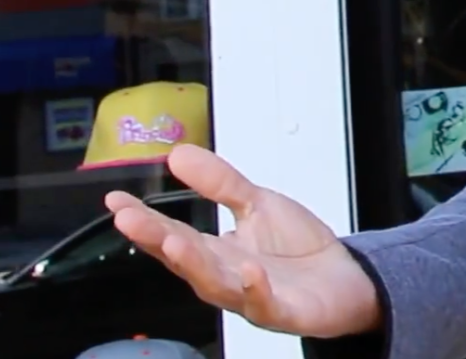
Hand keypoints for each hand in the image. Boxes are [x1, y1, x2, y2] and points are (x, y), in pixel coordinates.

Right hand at [109, 145, 380, 338]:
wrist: (348, 277)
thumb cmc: (300, 249)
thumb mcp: (258, 204)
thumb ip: (219, 182)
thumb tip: (178, 154)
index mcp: (217, 252)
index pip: (172, 234)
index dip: (144, 219)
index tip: (117, 200)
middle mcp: (226, 277)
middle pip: (186, 259)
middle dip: (156, 239)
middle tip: (130, 219)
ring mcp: (252, 296)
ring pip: (216, 284)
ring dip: (194, 264)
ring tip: (173, 242)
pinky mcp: (284, 311)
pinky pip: (265, 304)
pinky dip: (254, 290)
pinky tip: (248, 271)